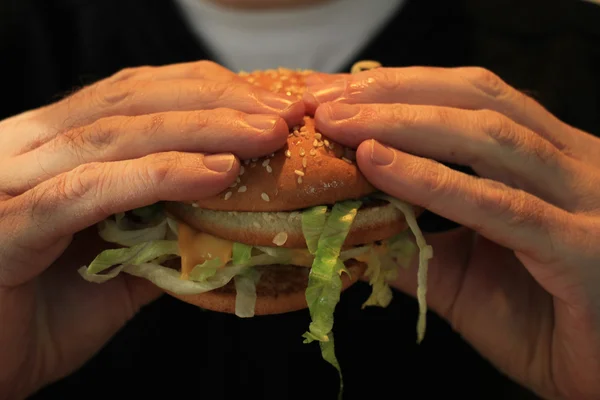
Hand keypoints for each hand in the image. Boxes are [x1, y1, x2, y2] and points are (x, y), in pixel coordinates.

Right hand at [0, 60, 302, 398]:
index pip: (136, 94)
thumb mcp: (118, 264)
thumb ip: (163, 231)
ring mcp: (13, 180)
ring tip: (265, 137)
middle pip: (132, 101)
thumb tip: (230, 215)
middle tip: (283, 115)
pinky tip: (216, 171)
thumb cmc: (41, 315)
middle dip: (218, 102)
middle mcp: (28, 147)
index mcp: (53, 146)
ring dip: (203, 130)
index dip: (207, 91)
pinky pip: (92, 189)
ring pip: (118, 135)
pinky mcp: (10, 224)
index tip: (271, 104)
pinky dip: (160, 175)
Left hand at [305, 66, 599, 399]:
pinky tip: (380, 165)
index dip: (402, 89)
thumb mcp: (466, 276)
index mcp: (546, 160)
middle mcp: (571, 163)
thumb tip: (354, 223)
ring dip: (402, 123)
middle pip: (477, 100)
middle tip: (326, 103)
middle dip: (393, 96)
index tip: (336, 94)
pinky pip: (499, 205)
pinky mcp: (579, 246)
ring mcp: (581, 199)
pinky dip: (433, 181)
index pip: (470, 100)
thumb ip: (417, 243)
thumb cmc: (545, 323)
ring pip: (488, 137)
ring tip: (341, 125)